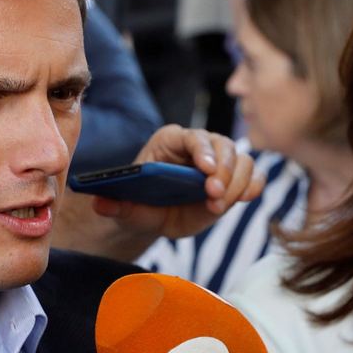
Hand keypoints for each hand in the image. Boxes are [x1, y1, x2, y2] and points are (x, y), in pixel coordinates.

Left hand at [90, 126, 262, 242]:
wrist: (156, 215)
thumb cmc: (140, 204)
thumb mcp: (126, 208)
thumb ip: (115, 206)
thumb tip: (100, 204)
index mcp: (170, 141)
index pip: (191, 137)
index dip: (202, 150)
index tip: (206, 171)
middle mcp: (198, 146)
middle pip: (223, 146)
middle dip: (223, 170)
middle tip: (214, 195)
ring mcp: (220, 162)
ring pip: (241, 160)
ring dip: (237, 183)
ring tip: (219, 205)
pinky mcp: (233, 181)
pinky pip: (252, 177)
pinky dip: (252, 187)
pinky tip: (243, 200)